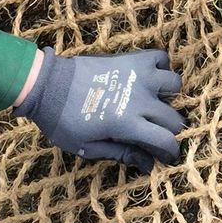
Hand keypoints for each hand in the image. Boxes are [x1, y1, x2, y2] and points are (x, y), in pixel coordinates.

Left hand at [13, 47, 185, 171]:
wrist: (46, 85)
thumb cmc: (62, 121)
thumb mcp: (87, 146)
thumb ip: (121, 154)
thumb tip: (148, 165)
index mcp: (127, 124)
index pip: (166, 140)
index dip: (170, 152)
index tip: (164, 155)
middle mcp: (139, 99)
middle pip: (174, 117)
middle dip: (169, 130)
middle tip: (154, 133)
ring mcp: (138, 75)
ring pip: (175, 85)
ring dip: (169, 97)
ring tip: (154, 103)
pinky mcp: (132, 59)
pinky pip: (161, 58)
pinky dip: (162, 68)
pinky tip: (150, 79)